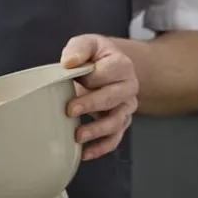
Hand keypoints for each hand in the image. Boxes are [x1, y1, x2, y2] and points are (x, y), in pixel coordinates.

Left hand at [61, 34, 138, 161]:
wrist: (107, 66)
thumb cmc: (95, 56)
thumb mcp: (87, 44)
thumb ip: (78, 49)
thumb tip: (69, 62)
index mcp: (122, 65)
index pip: (107, 73)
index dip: (90, 77)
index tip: (73, 79)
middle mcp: (128, 87)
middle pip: (113, 99)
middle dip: (91, 106)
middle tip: (70, 110)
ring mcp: (126, 107)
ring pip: (116, 122)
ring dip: (97, 131)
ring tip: (77, 135)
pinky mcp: (120, 121)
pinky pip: (115, 138)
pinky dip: (101, 148)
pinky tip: (85, 153)